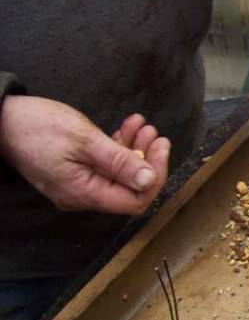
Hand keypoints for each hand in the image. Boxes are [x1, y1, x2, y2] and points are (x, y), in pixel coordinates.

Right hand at [0, 96, 169, 214]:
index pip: (135, 200)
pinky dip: (118, 147)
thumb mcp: (85, 141)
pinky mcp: (74, 171)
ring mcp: (77, 184)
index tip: (161, 149)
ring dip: (134, 149)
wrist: (0, 119)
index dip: (155, 177)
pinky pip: (104, 165)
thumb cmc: (38, 127)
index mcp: (85, 194)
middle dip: (147, 160)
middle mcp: (82, 196)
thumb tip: (149, 181)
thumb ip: (119, 162)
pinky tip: (127, 126)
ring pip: (118, 174)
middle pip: (129, 188)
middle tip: (155, 134)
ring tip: (142, 125)